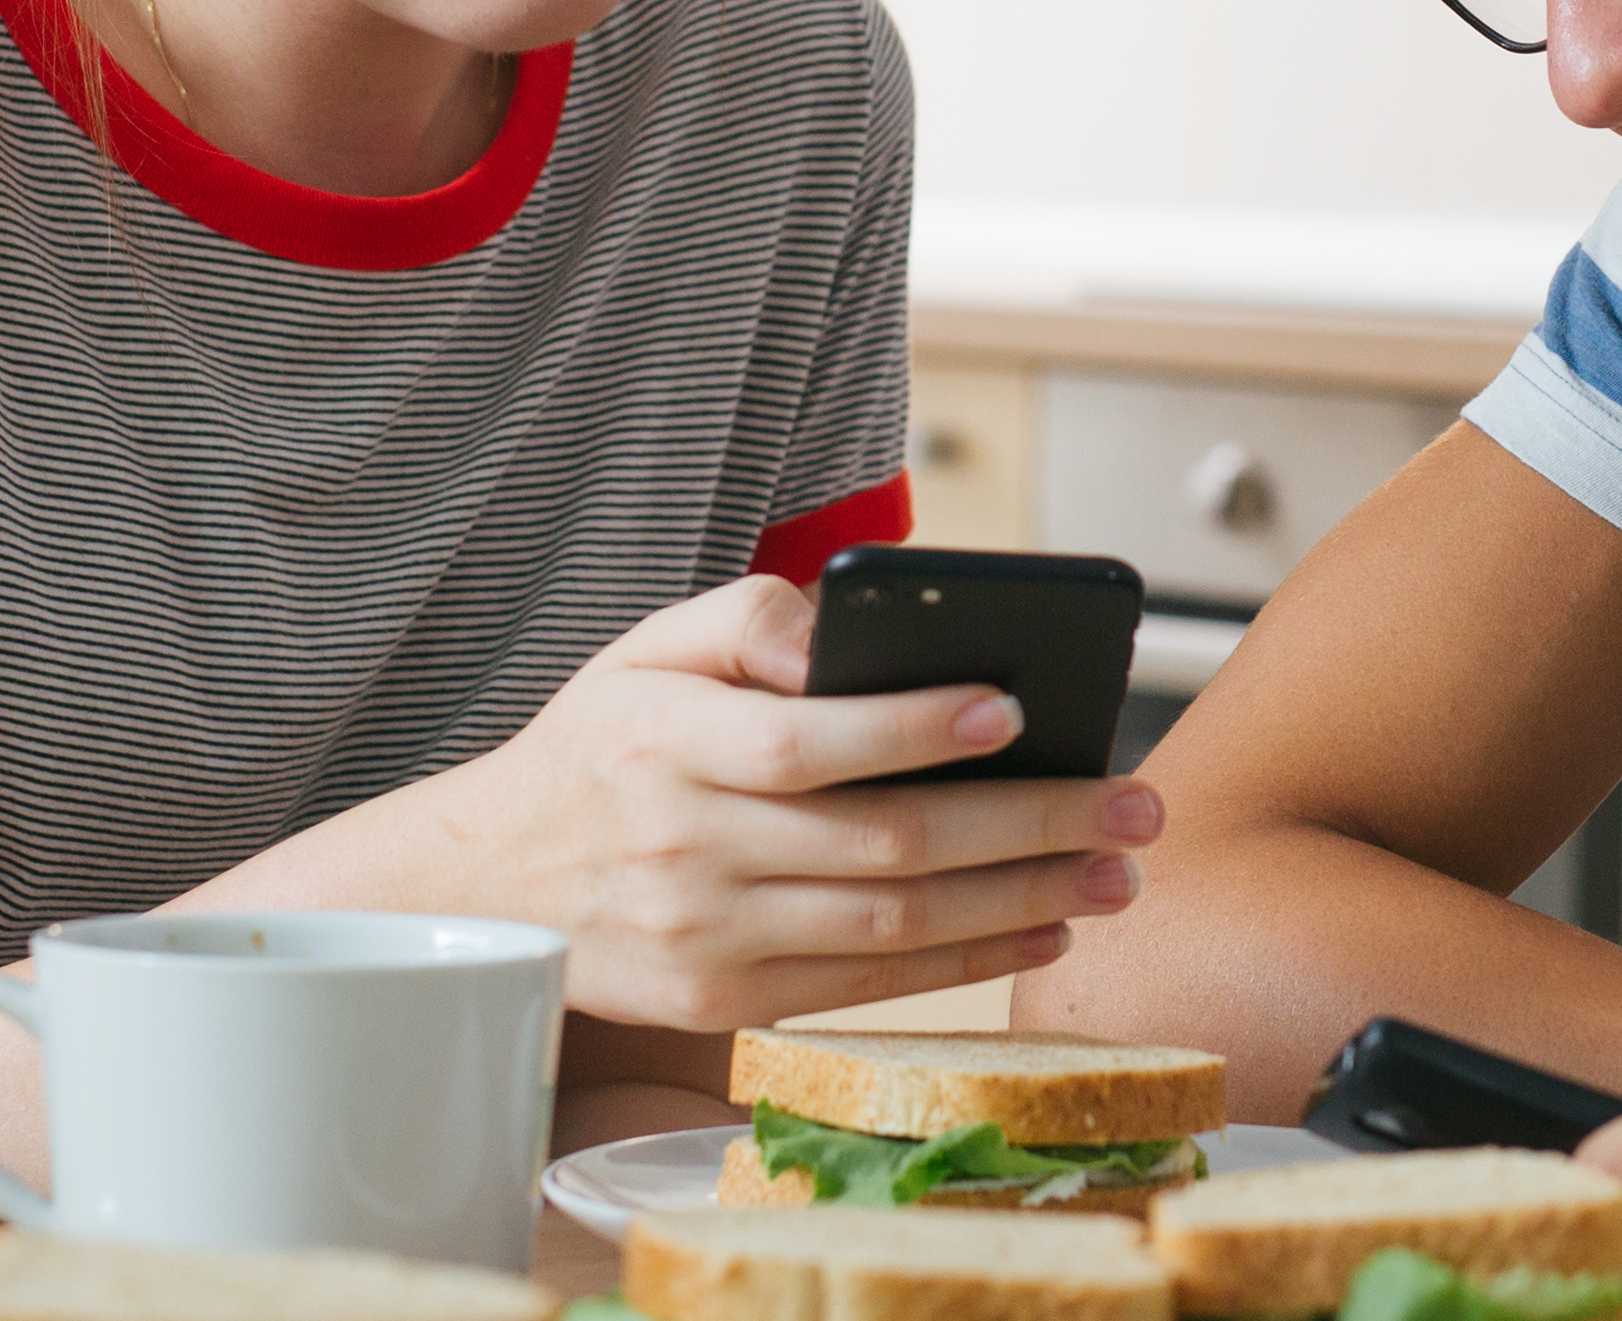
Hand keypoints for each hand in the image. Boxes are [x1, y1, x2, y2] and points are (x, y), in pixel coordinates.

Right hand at [390, 576, 1157, 1028]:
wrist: (490, 885)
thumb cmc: (601, 746)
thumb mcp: (645, 648)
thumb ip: (750, 616)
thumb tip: (842, 640)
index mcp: (666, 741)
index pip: (805, 740)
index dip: (914, 729)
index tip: (1014, 708)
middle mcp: (685, 845)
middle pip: (882, 843)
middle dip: (1027, 825)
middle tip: (1131, 805)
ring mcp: (706, 936)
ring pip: (892, 926)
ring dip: (1021, 901)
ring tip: (1116, 871)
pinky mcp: (722, 1003)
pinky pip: (867, 986)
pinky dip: (967, 961)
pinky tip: (1041, 925)